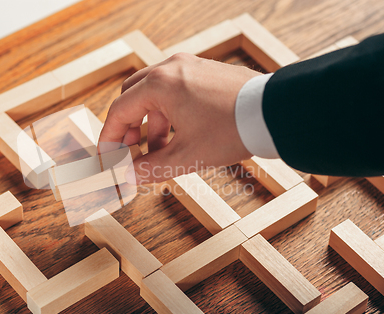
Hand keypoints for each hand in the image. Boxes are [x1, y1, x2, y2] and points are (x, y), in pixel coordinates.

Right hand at [98, 52, 260, 183]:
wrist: (275, 112)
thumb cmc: (233, 129)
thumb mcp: (186, 155)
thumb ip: (150, 168)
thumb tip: (128, 177)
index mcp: (160, 84)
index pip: (120, 110)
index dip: (110, 137)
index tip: (108, 155)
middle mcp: (171, 68)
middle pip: (132, 96)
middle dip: (128, 126)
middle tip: (129, 151)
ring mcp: (189, 66)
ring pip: (154, 93)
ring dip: (150, 122)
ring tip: (158, 151)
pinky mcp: (204, 71)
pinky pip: (174, 90)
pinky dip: (167, 112)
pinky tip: (177, 136)